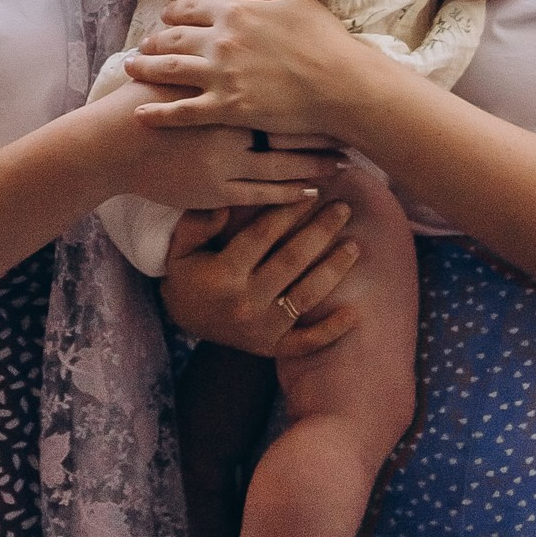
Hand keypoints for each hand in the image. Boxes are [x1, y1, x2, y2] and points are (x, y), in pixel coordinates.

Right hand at [83, 77, 335, 217]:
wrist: (113, 144)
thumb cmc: (142, 100)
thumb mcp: (176, 57)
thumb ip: (203, 29)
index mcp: (225, 84)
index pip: (281, 84)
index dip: (314, 85)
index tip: (342, 86)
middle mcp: (232, 123)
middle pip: (290, 123)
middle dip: (324, 126)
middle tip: (355, 126)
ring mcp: (228, 160)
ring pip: (283, 163)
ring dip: (315, 162)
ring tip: (344, 162)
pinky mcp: (220, 190)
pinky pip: (264, 194)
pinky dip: (290, 192)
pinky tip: (312, 191)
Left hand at [124, 0, 373, 137]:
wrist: (341, 85)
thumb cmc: (324, 39)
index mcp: (236, 11)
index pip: (192, 8)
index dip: (175, 13)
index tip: (166, 19)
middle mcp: (220, 41)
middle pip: (173, 38)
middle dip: (153, 42)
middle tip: (141, 47)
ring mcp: (220, 76)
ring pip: (168, 71)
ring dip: (144, 69)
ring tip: (129, 70)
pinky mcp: (225, 109)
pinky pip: (182, 112)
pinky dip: (158, 113)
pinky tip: (140, 114)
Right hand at [162, 188, 363, 354]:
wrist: (184, 322)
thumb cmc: (187, 274)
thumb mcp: (180, 247)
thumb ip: (198, 222)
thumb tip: (228, 200)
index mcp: (224, 274)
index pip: (262, 235)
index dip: (288, 210)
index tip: (310, 189)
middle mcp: (246, 302)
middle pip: (292, 261)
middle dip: (320, 232)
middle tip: (343, 208)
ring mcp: (262, 328)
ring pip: (306, 296)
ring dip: (334, 270)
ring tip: (355, 245)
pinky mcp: (272, 347)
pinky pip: (306, 342)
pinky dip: (331, 330)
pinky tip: (354, 313)